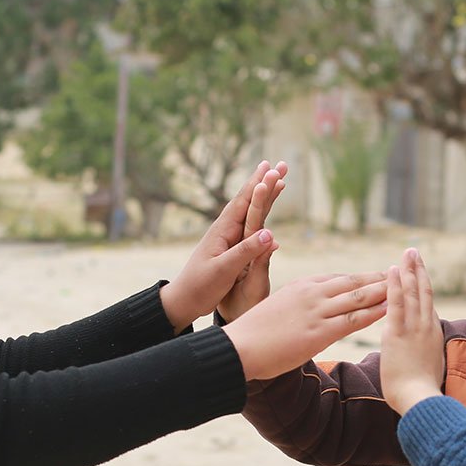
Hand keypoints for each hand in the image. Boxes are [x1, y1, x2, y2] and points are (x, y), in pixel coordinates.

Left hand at [216, 161, 285, 322]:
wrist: (185, 300)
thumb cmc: (201, 286)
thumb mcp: (223, 270)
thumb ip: (245, 251)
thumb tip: (270, 233)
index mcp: (223, 231)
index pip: (243, 202)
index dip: (258, 185)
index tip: (271, 168)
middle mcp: (226, 229)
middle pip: (248, 200)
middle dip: (264, 182)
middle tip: (280, 165)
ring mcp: (228, 237)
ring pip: (251, 211)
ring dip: (265, 194)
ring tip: (278, 180)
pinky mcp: (231, 247)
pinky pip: (250, 225)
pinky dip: (261, 213)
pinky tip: (266, 210)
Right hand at [222, 271, 387, 380]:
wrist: (239, 348)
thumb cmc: (253, 333)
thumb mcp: (276, 309)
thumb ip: (294, 306)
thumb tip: (301, 312)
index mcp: (301, 287)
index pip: (338, 279)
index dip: (361, 277)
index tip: (378, 275)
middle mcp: (312, 294)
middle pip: (353, 283)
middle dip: (379, 278)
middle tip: (401, 274)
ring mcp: (316, 312)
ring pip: (358, 298)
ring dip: (383, 292)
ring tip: (405, 288)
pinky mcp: (319, 333)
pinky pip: (353, 320)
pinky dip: (373, 313)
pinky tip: (390, 310)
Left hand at [381, 248, 445, 414]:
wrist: (420, 399)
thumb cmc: (421, 391)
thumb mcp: (429, 366)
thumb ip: (424, 352)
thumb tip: (421, 351)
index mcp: (432, 333)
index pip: (427, 304)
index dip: (424, 285)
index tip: (419, 271)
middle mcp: (426, 326)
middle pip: (424, 292)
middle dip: (418, 270)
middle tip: (414, 252)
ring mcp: (414, 328)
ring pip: (413, 293)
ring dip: (408, 270)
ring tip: (406, 253)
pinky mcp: (398, 333)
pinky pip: (396, 304)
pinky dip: (394, 285)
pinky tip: (391, 270)